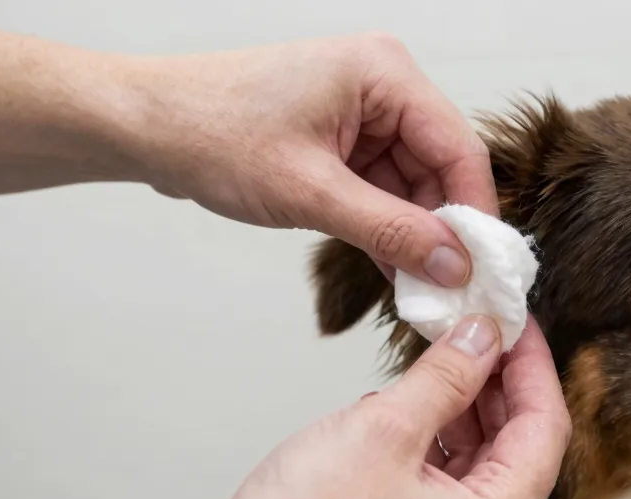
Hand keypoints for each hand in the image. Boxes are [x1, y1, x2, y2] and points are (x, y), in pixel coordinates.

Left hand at [129, 32, 496, 283]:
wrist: (147, 127)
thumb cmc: (212, 134)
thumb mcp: (311, 193)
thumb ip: (390, 231)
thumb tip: (453, 266)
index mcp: (384, 74)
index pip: (459, 148)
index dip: (476, 214)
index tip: (483, 270)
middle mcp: (382, 87)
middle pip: (442, 169)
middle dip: (446, 231)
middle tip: (456, 291)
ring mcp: (363, 114)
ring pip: (415, 187)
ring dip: (417, 238)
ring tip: (426, 292)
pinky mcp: (343, 142)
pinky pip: (385, 191)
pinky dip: (389, 231)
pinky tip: (399, 274)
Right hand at [228, 315, 571, 498]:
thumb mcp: (384, 431)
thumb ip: (444, 379)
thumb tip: (482, 336)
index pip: (544, 429)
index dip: (535, 368)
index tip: (518, 322)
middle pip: (518, 436)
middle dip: (501, 375)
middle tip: (484, 322)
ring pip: (480, 444)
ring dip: (468, 392)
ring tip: (450, 344)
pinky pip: (443, 457)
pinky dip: (436, 417)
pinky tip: (416, 386)